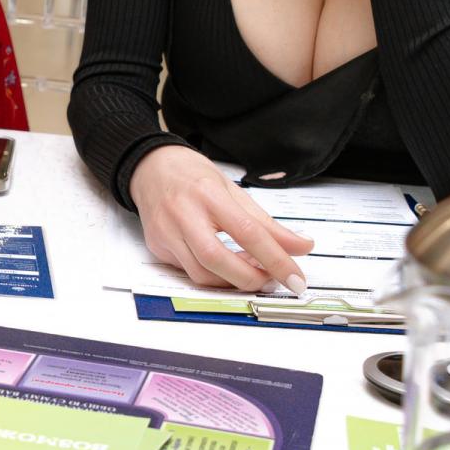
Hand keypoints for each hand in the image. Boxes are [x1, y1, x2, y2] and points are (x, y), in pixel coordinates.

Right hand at [129, 145, 313, 292]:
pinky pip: (189, 272)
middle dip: (250, 279)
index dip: (276, 260)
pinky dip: (213, 275)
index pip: (247, 232)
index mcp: (208, 194)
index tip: (296, 278)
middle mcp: (183, 214)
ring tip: (250, 271)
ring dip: (232, 281)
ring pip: (201, 274)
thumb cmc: (192, 175)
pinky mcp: (157, 246)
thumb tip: (300, 246)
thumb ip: (267, 223)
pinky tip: (226, 265)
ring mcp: (166, 232)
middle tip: (272, 280)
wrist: (149, 168)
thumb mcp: (233, 190)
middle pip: (217, 260)